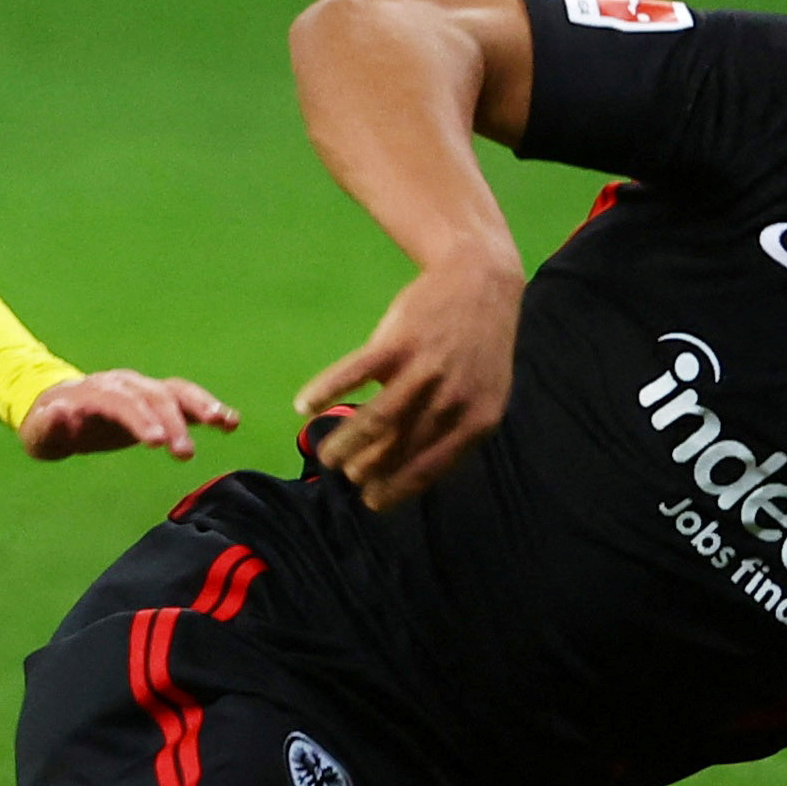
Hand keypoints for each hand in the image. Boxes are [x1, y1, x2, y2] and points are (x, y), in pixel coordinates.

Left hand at [21, 369, 238, 462]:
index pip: (121, 402)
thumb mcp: (40, 433)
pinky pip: (185, 399)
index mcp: (95, 392)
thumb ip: (49, 425)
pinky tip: (231, 422)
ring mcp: (142, 389)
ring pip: (175, 391)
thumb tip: (59, 411)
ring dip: (201, 406)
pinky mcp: (156, 400)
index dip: (140, 419)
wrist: (58, 408)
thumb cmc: (49, 426)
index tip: (157, 441)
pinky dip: (207, 408)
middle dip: (171, 422)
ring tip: (226, 423)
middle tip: (184, 455)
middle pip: (152, 397)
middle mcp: (124, 384)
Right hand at [296, 251, 522, 509]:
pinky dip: (324, 390)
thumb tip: (404, 471)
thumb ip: (450, 430)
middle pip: (397, 447)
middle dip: (365, 469)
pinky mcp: (397, 341)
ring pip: (374, 420)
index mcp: (478, 420)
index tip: (371, 503)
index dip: (396, 489)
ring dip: (343, 443)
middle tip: (346, 476)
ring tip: (325, 455)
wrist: (480, 282)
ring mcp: (425, 369)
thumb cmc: (477, 349)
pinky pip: (352, 374)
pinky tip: (305, 404)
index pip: (429, 468)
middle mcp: (453, 399)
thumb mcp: (481, 395)